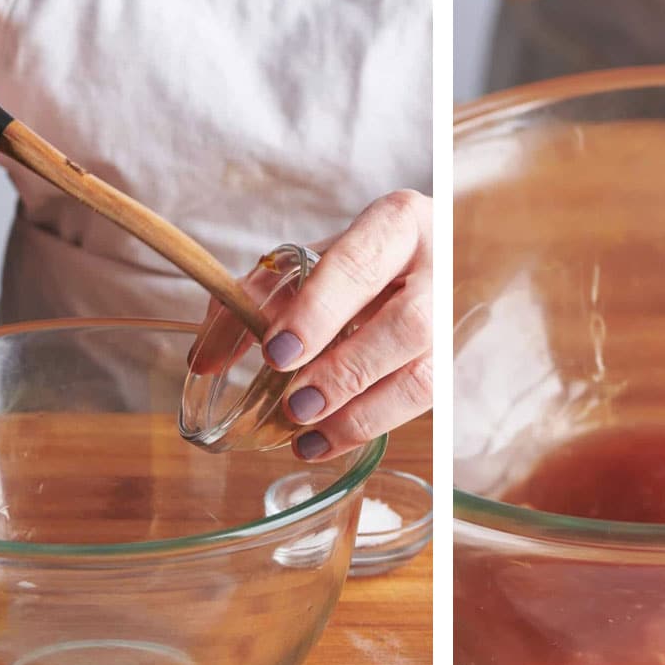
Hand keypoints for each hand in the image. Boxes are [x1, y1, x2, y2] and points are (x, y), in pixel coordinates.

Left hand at [190, 190, 432, 460]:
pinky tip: (325, 441)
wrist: (440, 255)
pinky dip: (368, 427)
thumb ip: (258, 297)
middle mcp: (440, 268)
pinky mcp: (456, 359)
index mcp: (399, 224)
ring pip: (425, 374)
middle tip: (295, 403)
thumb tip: (207, 358)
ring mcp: (457, 319)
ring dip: (361, 413)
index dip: (319, 311)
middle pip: (407, 325)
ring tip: (306, 434)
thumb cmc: (363, 258)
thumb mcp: (313, 257)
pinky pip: (422, 404)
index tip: (277, 351)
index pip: (360, 265)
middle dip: (346, 370)